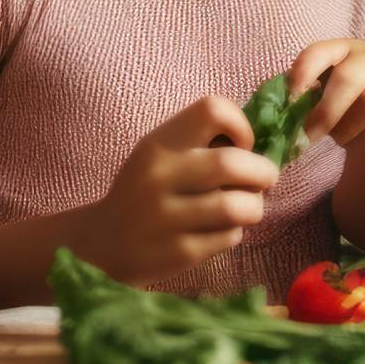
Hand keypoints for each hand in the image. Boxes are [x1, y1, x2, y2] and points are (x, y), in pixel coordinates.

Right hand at [78, 95, 278, 284]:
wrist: (99, 244)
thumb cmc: (144, 189)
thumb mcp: (162, 153)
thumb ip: (203, 141)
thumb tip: (263, 142)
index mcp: (161, 143)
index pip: (213, 109)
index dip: (241, 124)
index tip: (242, 144)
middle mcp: (160, 176)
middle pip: (232, 163)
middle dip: (263, 171)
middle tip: (265, 178)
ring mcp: (166, 218)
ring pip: (238, 206)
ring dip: (254, 206)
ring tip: (248, 206)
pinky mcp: (177, 254)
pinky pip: (228, 237)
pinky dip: (235, 232)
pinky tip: (222, 230)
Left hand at [287, 40, 364, 150]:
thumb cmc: (349, 101)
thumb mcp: (327, 91)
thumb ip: (304, 97)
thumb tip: (272, 113)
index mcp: (343, 48)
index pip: (320, 51)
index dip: (303, 71)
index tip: (291, 97)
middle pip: (349, 78)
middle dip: (326, 114)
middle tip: (309, 139)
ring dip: (349, 130)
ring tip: (339, 138)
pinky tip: (362, 137)